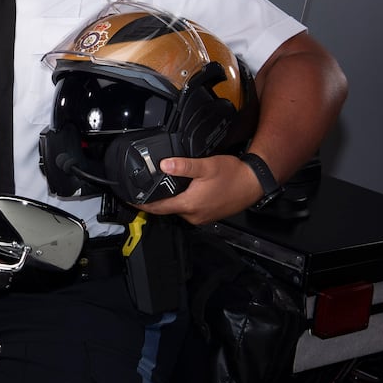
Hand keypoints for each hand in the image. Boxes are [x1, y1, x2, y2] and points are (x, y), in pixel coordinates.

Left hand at [135, 154, 261, 225]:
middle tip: (143, 188)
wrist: (253, 183)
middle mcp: (193, 215)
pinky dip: (182, 202)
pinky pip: (189, 210)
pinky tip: (182, 191)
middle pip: (166, 209)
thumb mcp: (206, 166)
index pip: (158, 208)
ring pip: (178, 209)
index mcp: (189, 205)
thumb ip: (184, 166)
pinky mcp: (208, 215)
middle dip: (155, 200)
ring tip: (161, 187)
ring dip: (170, 200)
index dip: (142, 203)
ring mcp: (201, 217)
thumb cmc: (232, 175)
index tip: (130, 199)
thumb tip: (164, 165)